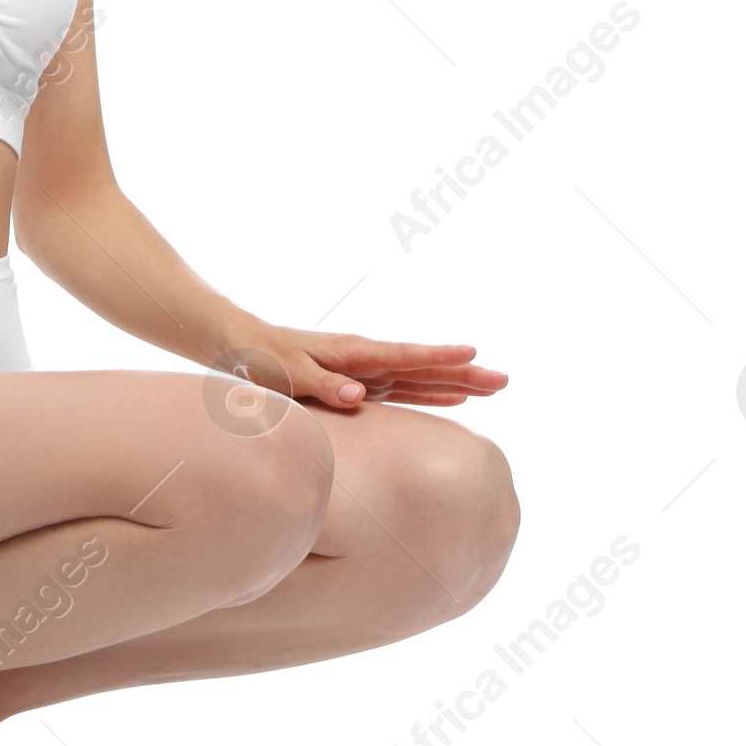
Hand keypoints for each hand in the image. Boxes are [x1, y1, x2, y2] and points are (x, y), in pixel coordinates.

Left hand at [220, 319, 507, 410]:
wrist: (240, 348)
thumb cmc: (260, 360)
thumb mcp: (285, 373)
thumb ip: (321, 384)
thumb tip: (360, 395)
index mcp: (351, 353)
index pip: (402, 356)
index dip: (436, 358)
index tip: (472, 353)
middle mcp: (366, 360)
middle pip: (423, 367)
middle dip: (464, 373)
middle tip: (505, 380)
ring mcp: (367, 372)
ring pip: (421, 378)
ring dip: (457, 383)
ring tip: (495, 386)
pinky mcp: (362, 385)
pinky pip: (405, 390)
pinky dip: (432, 393)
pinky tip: (457, 398)